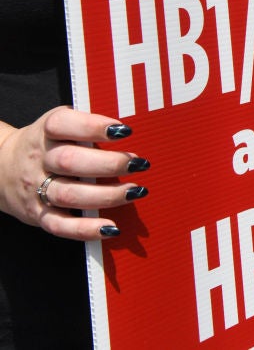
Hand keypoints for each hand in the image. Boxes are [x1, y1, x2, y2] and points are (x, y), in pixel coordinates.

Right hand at [0, 107, 148, 240]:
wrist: (1, 168)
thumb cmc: (47, 143)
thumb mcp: (60, 125)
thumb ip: (87, 125)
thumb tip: (127, 132)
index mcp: (45, 131)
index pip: (63, 125)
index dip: (94, 127)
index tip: (124, 130)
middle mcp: (39, 159)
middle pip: (70, 161)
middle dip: (109, 164)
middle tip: (139, 164)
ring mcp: (36, 188)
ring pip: (69, 195)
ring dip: (106, 196)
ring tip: (135, 191)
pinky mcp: (37, 214)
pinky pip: (60, 225)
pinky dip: (86, 229)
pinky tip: (111, 228)